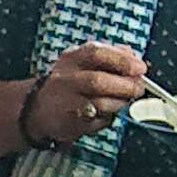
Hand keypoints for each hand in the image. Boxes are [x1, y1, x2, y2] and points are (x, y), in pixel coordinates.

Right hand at [20, 42, 147, 147]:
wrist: (35, 108)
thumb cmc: (69, 83)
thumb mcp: (85, 62)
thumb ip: (112, 57)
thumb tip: (137, 61)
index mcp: (73, 59)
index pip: (97, 54)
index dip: (122, 61)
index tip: (141, 68)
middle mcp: (65, 79)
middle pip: (98, 81)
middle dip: (125, 87)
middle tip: (138, 89)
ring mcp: (64, 102)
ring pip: (98, 104)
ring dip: (118, 104)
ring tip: (122, 102)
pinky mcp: (68, 123)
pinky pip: (95, 122)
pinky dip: (106, 119)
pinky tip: (104, 114)